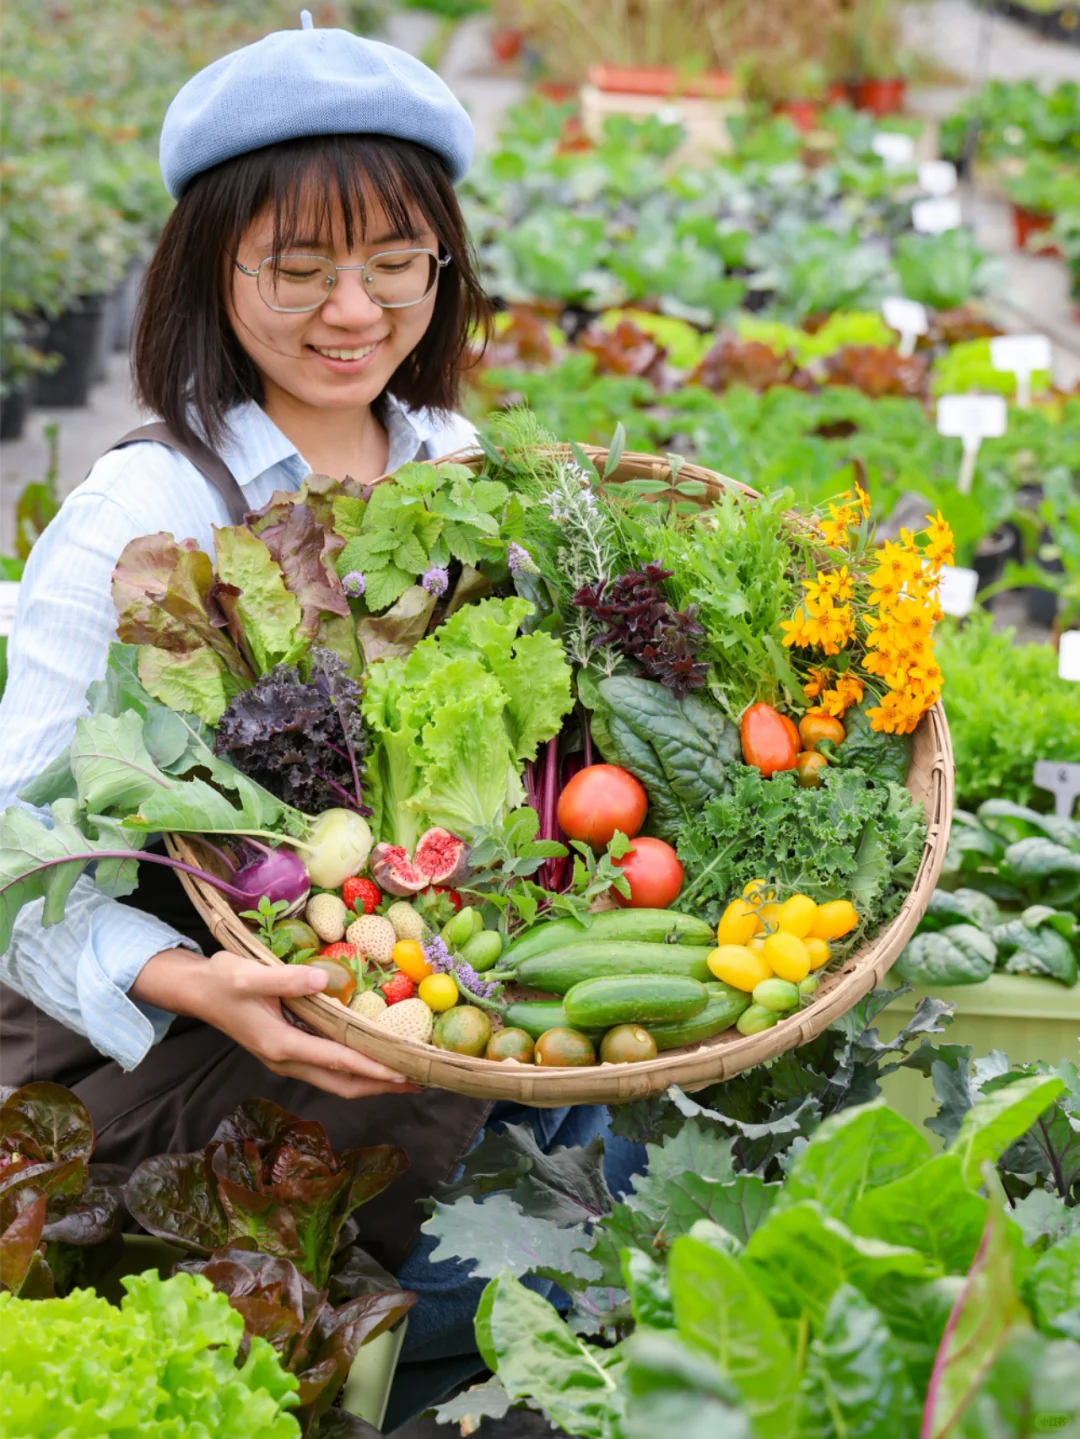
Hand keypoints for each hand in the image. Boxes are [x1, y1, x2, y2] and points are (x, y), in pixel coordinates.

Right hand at [132, 948, 421, 1099]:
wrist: (197, 991)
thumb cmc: (223, 980)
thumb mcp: (249, 974)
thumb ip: (286, 980)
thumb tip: (325, 981)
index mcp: (282, 1045)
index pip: (337, 1062)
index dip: (372, 1069)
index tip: (404, 1073)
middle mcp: (286, 1060)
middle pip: (341, 1083)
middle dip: (380, 1086)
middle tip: (418, 1082)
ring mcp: (286, 1059)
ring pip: (335, 1080)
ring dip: (369, 1081)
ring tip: (403, 1076)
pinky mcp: (287, 1050)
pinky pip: (327, 1068)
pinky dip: (353, 1068)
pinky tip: (371, 1057)